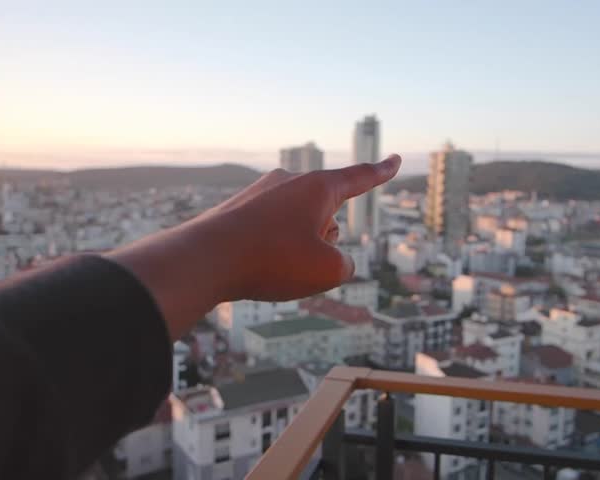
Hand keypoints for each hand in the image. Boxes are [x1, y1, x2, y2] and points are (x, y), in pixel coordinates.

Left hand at [108, 154, 400, 339]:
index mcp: (318, 188)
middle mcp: (289, 182)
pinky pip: (269, 236)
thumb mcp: (327, 271)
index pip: (360, 178)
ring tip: (270, 266)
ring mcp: (261, 194)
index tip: (396, 160)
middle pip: (325, 218)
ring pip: (298, 229)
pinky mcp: (239, 211)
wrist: (204, 260)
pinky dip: (269, 254)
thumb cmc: (272, 260)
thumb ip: (343, 265)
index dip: (382, 173)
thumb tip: (330, 261)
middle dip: (323, 242)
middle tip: (296, 260)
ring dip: (296, 250)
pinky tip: (250, 266)